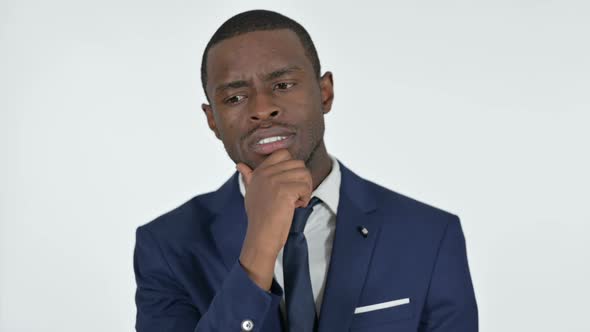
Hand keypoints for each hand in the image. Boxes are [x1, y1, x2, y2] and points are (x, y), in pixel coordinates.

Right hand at [236, 149, 312, 289]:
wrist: (261, 236)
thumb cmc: (259, 218)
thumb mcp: (251, 193)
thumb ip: (248, 177)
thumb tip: (240, 165)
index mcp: (259, 172)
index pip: (283, 153)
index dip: (292, 167)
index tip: (289, 183)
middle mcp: (266, 173)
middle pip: (298, 164)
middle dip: (302, 180)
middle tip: (295, 195)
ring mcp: (275, 181)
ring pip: (305, 174)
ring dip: (305, 189)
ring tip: (296, 201)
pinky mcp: (285, 191)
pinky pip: (306, 187)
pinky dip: (306, 198)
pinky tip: (296, 207)